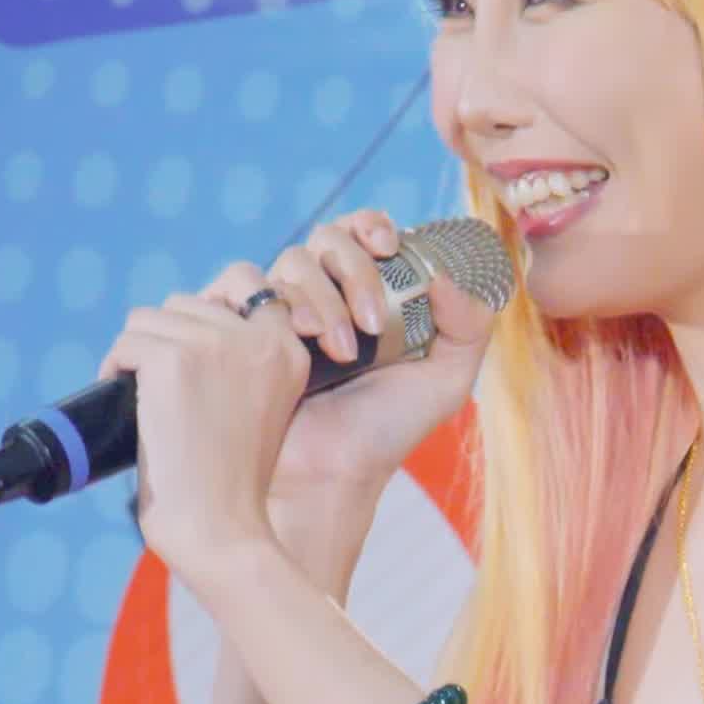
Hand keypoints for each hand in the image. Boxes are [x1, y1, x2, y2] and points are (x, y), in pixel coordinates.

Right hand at [97, 211, 499, 572]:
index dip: (369, 225)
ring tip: (339, 353)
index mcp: (360, 295)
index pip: (359, 233)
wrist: (327, 478)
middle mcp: (315, 295)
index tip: (386, 246)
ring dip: (318, 297)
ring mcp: (274, 311)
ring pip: (287, 262)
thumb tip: (446, 275)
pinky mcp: (234, 329)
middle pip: (323, 240)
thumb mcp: (444, 385)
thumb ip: (469, 328)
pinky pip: (236, 284)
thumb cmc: (382, 436)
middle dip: (351, 270)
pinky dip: (265, 298)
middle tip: (372, 324)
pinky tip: (292, 339)